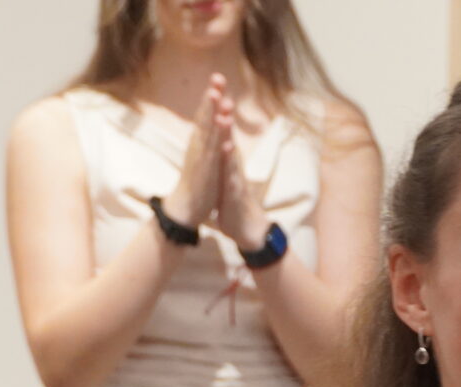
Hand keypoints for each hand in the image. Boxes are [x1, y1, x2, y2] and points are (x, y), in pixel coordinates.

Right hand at [164, 83, 223, 228]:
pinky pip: (212, 155)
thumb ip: (204, 141)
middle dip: (211, 97)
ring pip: (207, 132)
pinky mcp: (204, 172)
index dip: (211, 97)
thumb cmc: (196, 182)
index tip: (217, 79)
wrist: (185, 208)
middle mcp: (198, 146)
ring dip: (212, 114)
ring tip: (216, 96)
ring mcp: (200, 158)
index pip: (205, 115)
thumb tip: (207, 126)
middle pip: (205, 117)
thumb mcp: (201, 157)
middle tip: (217, 77)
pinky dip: (217, 143)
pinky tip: (223, 133)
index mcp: (199, 142)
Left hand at [205, 78, 267, 253]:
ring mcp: (235, 174)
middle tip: (219, 84)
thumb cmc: (233, 200)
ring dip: (227, 131)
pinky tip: (227, 148)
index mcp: (227, 156)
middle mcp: (232, 161)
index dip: (217, 106)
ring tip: (223, 112)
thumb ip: (221, 155)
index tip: (213, 83)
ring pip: (231, 148)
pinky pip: (232, 173)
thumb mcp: (224, 173)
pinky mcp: (236, 190)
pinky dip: (229, 161)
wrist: (247, 229)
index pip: (221, 127)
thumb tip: (217, 138)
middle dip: (223, 107)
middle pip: (227, 130)